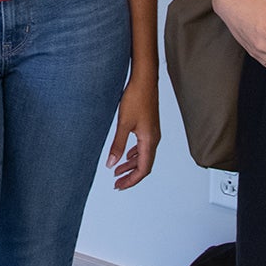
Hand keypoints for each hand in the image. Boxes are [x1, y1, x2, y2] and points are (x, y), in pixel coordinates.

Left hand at [106, 73, 159, 188]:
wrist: (144, 79)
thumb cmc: (136, 98)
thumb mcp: (123, 123)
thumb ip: (117, 145)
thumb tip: (111, 164)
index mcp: (149, 141)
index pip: (143, 169)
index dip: (131, 180)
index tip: (119, 186)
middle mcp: (154, 139)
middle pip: (145, 165)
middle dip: (131, 176)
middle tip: (117, 183)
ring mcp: (153, 132)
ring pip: (143, 156)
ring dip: (131, 165)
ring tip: (118, 170)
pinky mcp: (149, 126)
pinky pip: (143, 147)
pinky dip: (134, 154)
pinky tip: (127, 154)